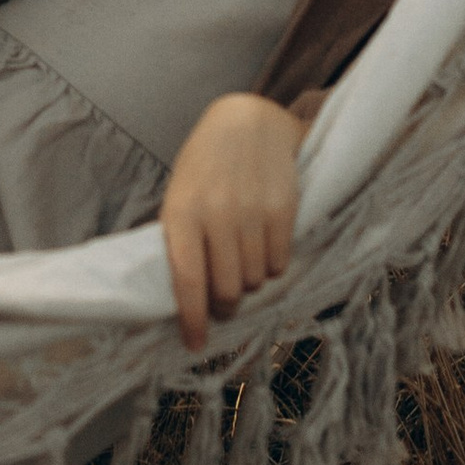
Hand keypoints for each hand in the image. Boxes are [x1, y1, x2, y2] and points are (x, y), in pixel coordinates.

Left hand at [159, 93, 302, 351]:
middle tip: (224, 301)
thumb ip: (181, 242)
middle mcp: (217, 214)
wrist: (247, 120)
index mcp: (182, 212)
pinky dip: (273, 266)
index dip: (192, 320)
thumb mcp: (180, 196)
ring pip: (256, 280)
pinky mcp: (284, 208)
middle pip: (226, 290)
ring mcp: (252, 211)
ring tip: (244, 261)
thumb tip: (185, 300)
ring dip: (251, 282)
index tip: (194, 345)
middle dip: (225, 305)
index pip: (187, 281)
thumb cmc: (205, 165)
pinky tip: (265, 246)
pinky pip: (280, 263)